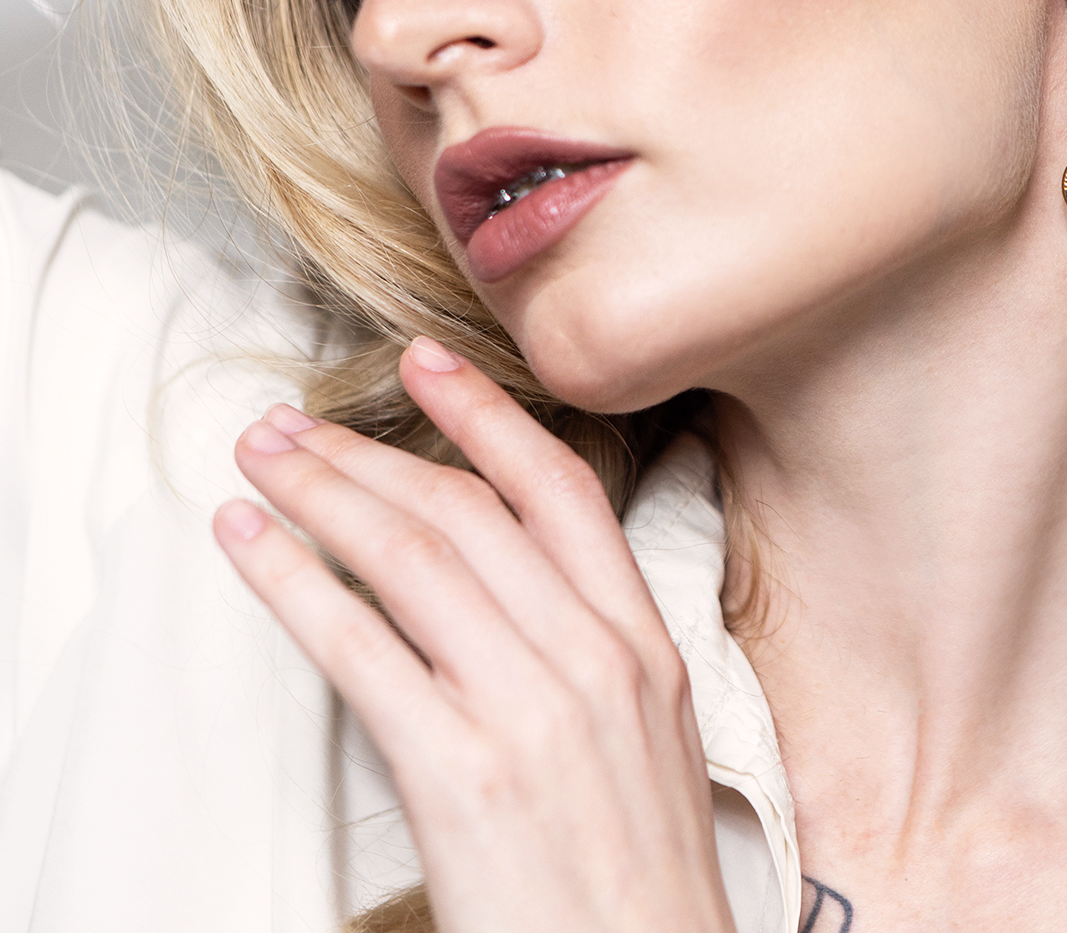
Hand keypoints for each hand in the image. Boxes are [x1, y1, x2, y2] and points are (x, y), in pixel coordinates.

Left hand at [213, 336, 735, 932]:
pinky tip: (252, 546)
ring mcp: (528, 710)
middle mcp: (589, 657)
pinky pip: (359, 647)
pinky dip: (294, 581)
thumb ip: (587, 641)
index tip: (429, 363)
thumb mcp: (648, 732)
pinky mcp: (460, 773)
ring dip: (323, 494)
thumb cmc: (640, 869)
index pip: (558, 489)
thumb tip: (497, 574)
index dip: (486, 414)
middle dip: (369, 452)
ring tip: (265, 463)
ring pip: (409, 558)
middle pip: (463, 511)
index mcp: (642, 641)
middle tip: (297, 422)